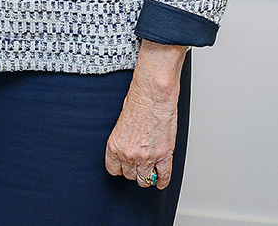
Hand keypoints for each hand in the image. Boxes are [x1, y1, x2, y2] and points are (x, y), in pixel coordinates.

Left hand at [104, 41, 184, 188]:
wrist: (152, 97)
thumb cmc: (137, 104)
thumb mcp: (119, 125)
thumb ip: (122, 141)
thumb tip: (126, 149)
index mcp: (114, 146)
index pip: (113, 169)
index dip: (119, 168)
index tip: (122, 168)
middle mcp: (129, 154)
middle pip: (130, 175)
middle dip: (133, 170)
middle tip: (137, 166)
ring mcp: (147, 157)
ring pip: (145, 179)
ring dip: (146, 177)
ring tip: (147, 173)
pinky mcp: (164, 156)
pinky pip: (164, 176)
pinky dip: (162, 181)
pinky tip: (160, 182)